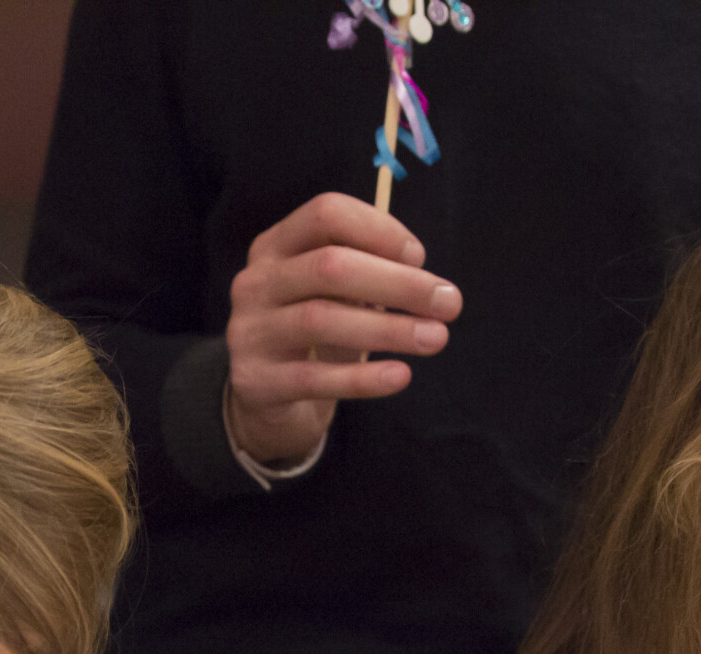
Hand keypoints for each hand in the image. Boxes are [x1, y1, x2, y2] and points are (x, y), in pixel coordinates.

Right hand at [224, 192, 461, 467]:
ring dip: (388, 329)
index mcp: (276, 246)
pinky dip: (362, 378)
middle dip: (398, 283)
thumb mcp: (331, 292)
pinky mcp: (256, 381)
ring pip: (321, 320)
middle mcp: (256, 282)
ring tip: (436, 338)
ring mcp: (251, 332)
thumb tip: (423, 276)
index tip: (420, 257)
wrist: (263, 393)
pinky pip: (314, 379)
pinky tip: (400, 376)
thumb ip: (367, 272)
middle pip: (329, 267)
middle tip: (449, 303)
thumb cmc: (312, 331)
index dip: (379, 229)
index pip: (326, 214)